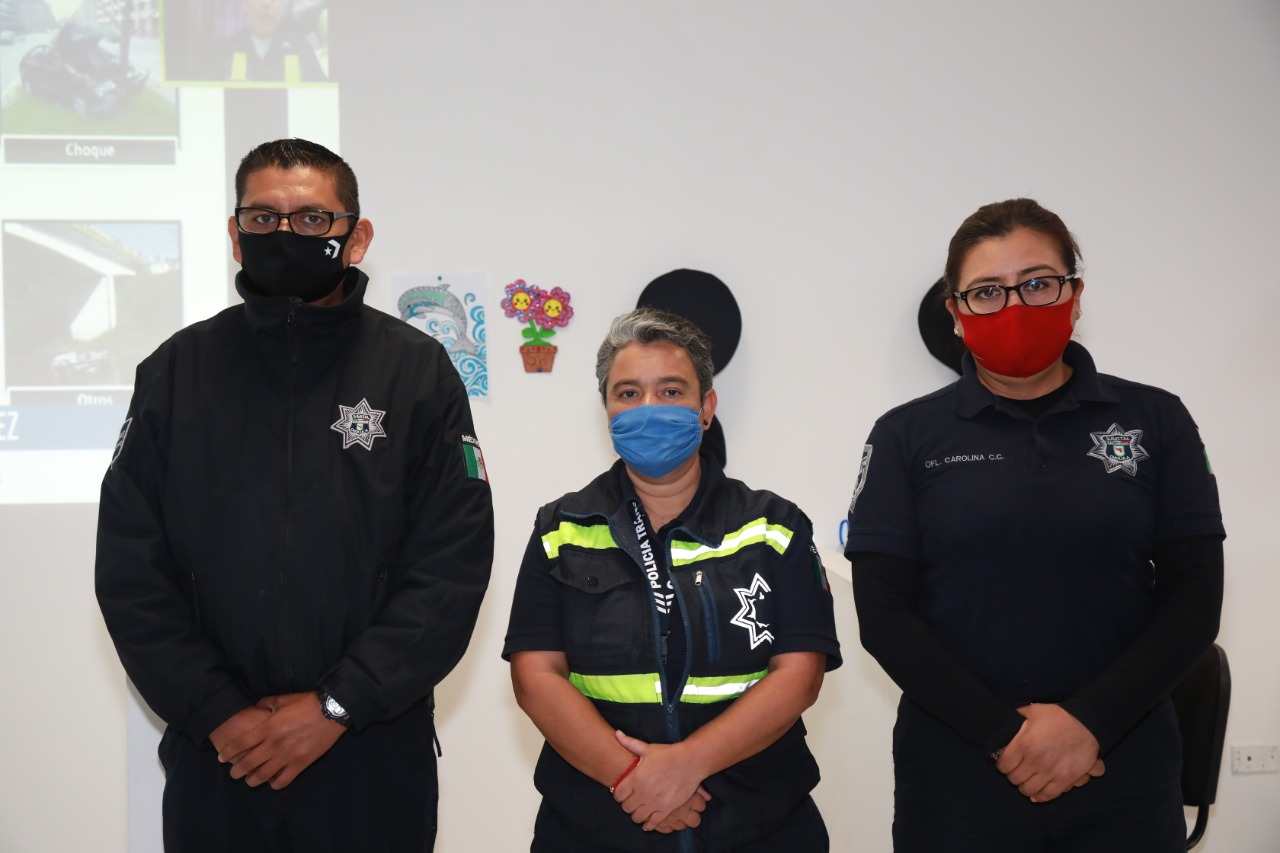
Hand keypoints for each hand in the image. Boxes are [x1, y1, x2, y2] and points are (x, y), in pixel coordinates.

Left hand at [218, 692, 344, 789]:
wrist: (331, 711)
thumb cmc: (306, 703)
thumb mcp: (283, 699)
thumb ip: (266, 703)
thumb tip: (257, 707)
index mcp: (267, 728)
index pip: (240, 744)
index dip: (228, 753)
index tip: (222, 758)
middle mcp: (274, 744)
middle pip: (247, 764)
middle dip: (236, 772)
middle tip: (234, 774)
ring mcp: (287, 756)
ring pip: (263, 776)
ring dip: (253, 781)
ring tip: (250, 780)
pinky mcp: (300, 764)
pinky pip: (283, 781)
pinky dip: (275, 784)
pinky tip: (273, 782)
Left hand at [612, 730, 705, 830]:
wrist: (690, 762)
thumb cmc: (668, 754)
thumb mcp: (648, 748)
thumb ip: (630, 743)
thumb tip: (617, 734)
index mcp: (636, 778)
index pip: (618, 795)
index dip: (618, 795)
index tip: (623, 793)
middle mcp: (643, 792)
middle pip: (626, 808)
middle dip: (627, 805)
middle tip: (632, 802)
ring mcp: (654, 802)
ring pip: (637, 817)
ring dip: (637, 815)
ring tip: (640, 810)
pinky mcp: (666, 809)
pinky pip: (653, 823)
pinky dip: (648, 825)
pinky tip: (648, 822)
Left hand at [995, 704, 1099, 802]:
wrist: (1087, 723)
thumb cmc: (1058, 716)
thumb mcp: (1032, 711)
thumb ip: (1017, 719)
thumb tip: (1006, 724)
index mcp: (1024, 744)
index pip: (1004, 765)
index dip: (1002, 765)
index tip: (1005, 763)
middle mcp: (1035, 760)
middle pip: (1015, 779)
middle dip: (1013, 776)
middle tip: (1016, 772)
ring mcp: (1050, 772)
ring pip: (1029, 789)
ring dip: (1025, 787)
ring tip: (1026, 781)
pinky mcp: (1065, 779)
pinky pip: (1048, 795)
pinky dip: (1040, 797)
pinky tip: (1036, 794)